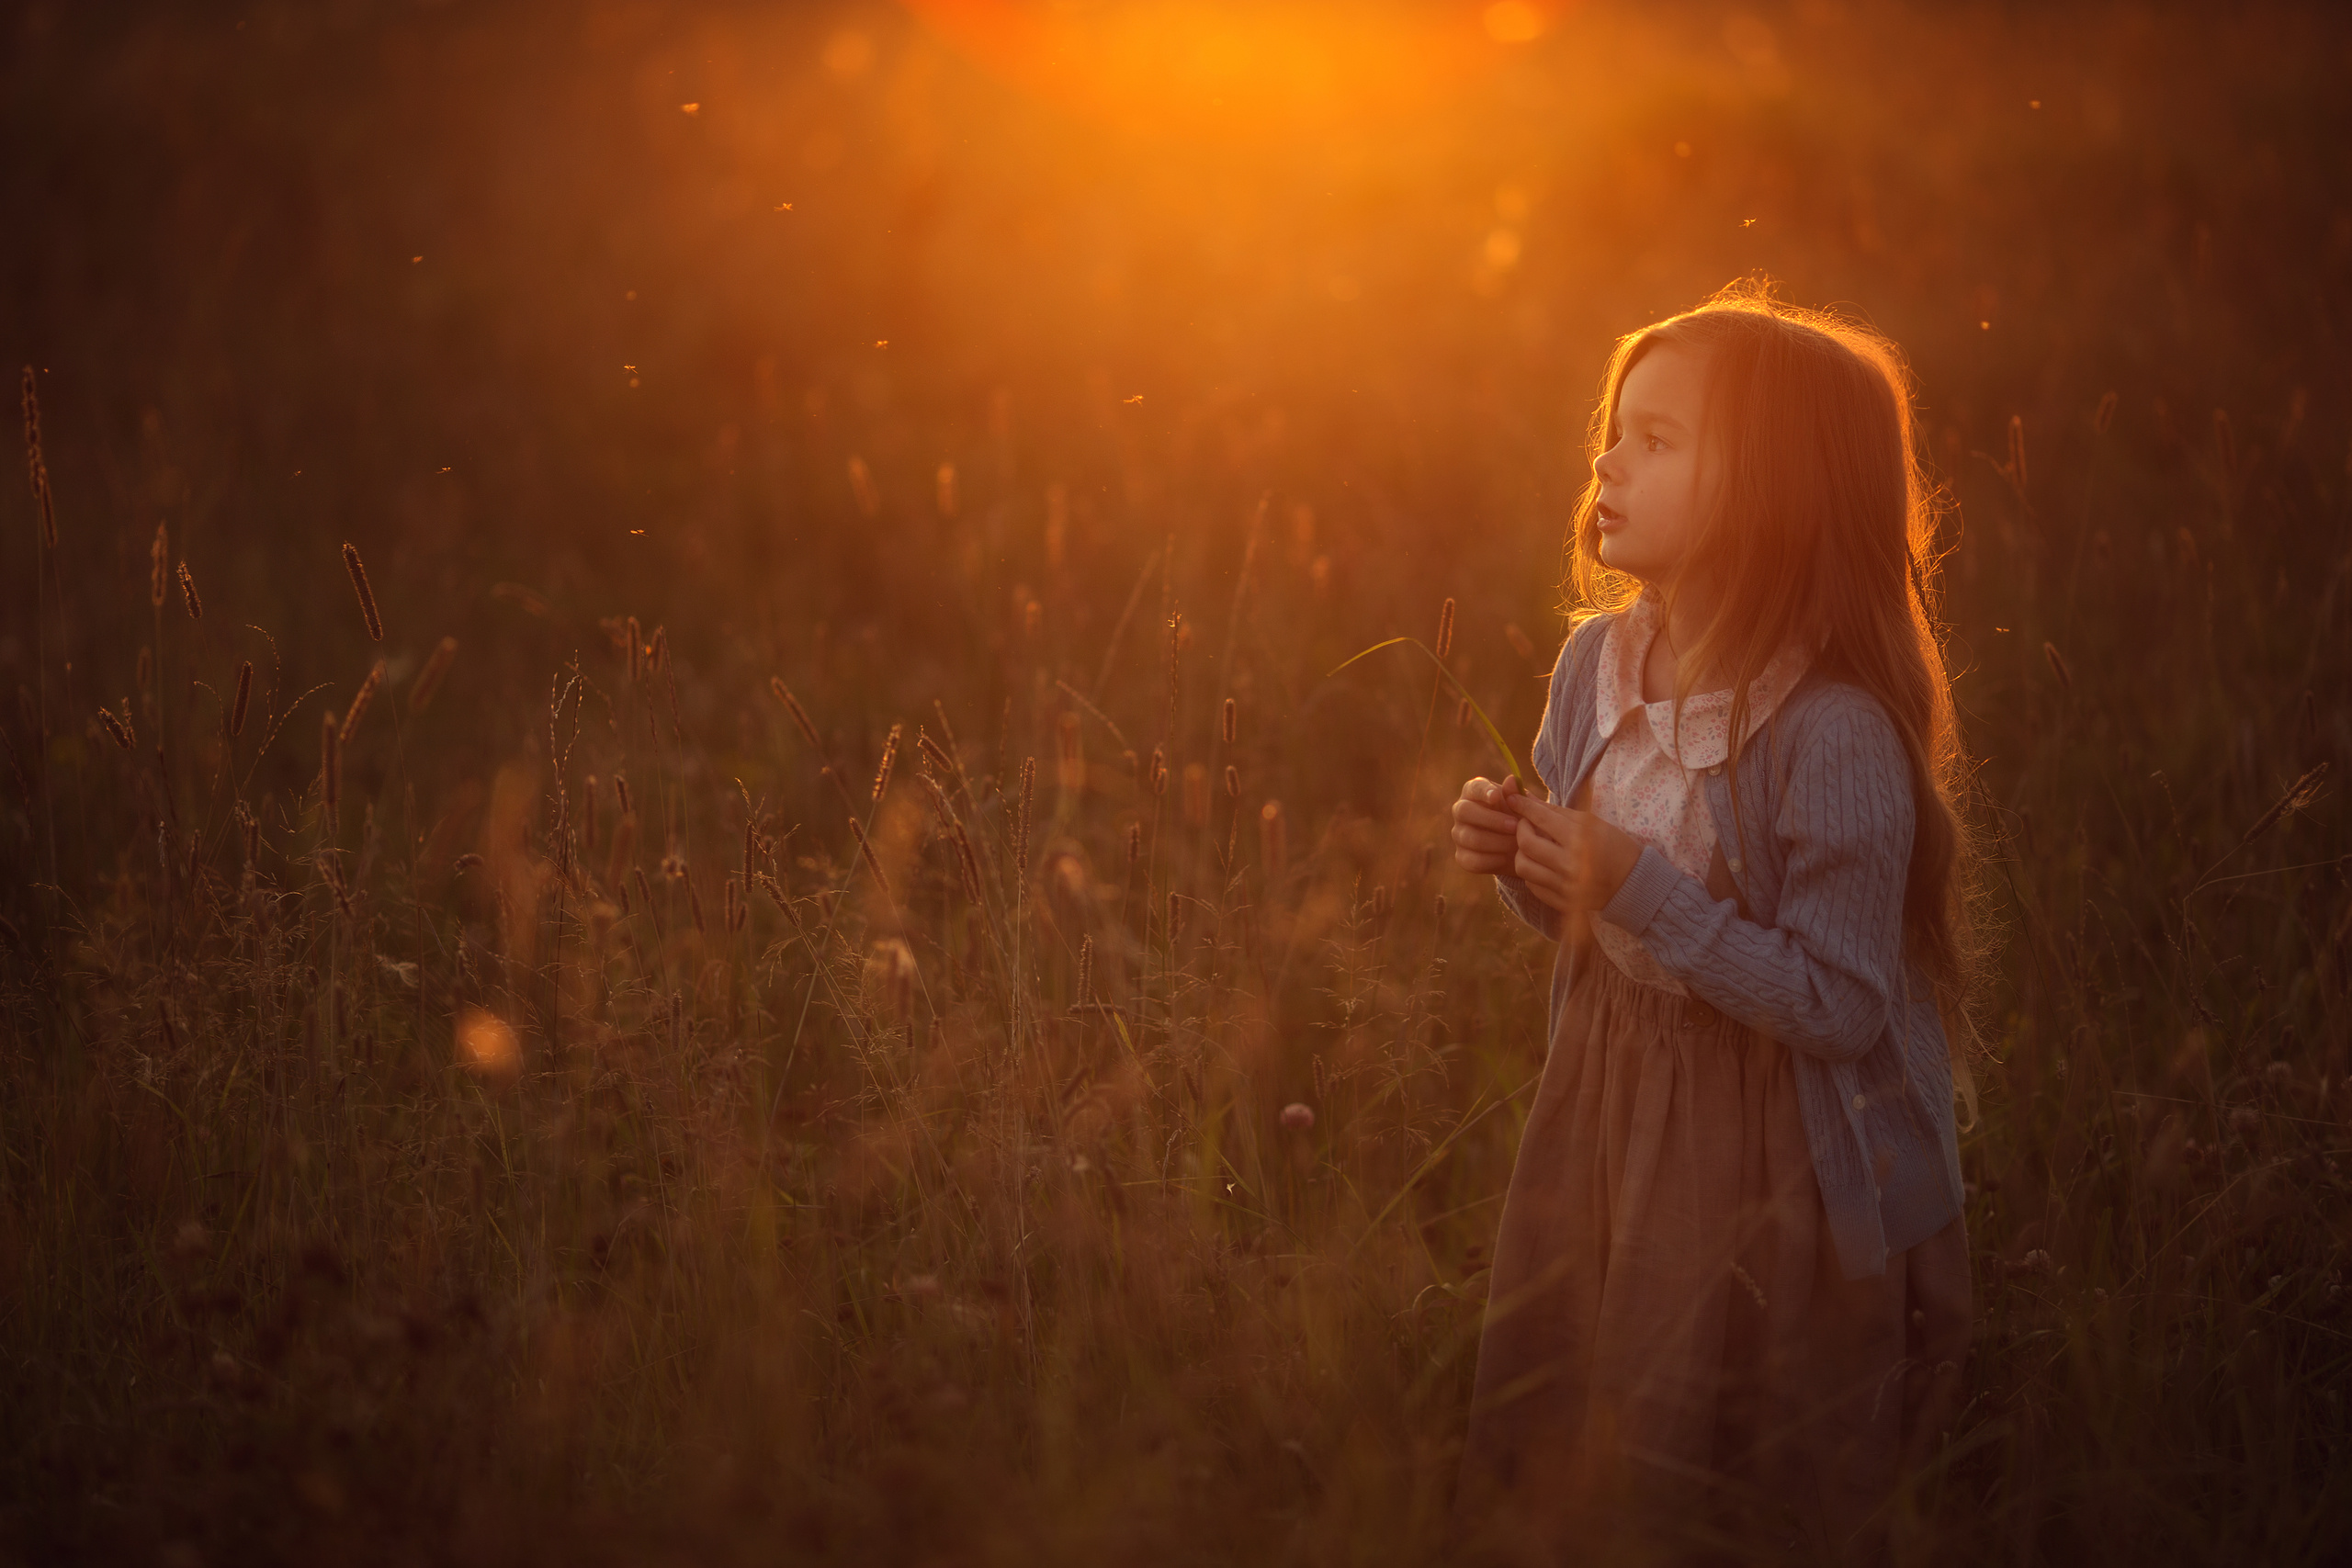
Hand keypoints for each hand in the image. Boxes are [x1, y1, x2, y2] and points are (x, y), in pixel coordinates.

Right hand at [1450, 775, 1524, 874]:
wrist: (1523, 848)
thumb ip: (1517, 795)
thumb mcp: (1524, 807)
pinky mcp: (1462, 857)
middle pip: (1464, 811)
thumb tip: (1511, 779)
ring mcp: (1459, 834)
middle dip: (1492, 819)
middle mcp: (1461, 811)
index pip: (1473, 787)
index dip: (1483, 791)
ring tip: (1518, 844)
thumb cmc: (1521, 819)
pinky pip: (1473, 860)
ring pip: (1471, 838)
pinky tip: (1509, 858)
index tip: (1497, 796)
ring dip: (1498, 842)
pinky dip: (1493, 860)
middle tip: (1515, 826)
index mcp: (1474, 792)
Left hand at [1507, 793, 1642, 912]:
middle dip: (1520, 828)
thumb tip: (1525, 797)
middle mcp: (1570, 865)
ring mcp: (1565, 887)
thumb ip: (1555, 811)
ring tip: (1532, 846)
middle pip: (1526, 843)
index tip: (1512, 799)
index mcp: (1580, 840)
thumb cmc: (1613, 846)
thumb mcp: (1590, 823)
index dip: (1523, 806)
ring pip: (1523, 867)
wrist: (1632, 883)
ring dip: (1523, 852)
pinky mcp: (1562, 903)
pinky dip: (1532, 872)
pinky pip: (1532, 886)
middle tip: (1525, 823)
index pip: (1541, 818)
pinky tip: (1541, 864)